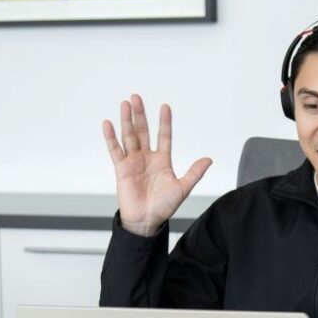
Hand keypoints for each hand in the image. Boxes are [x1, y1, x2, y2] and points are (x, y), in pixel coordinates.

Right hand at [102, 94, 211, 236]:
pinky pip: (115, 150)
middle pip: (143, 131)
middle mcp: (147, 157)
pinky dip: (111, 137)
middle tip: (136, 97)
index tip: (165, 107)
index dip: (164, 122)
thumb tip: (209, 159)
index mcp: (162, 160)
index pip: (164, 136)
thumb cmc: (164, 206)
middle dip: (140, 114)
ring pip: (129, 136)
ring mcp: (133, 161)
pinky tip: (108, 124)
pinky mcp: (121, 168)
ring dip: (126, 120)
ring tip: (125, 104)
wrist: (147, 220)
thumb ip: (195, 172)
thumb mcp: (183, 188)